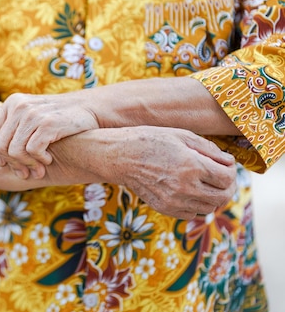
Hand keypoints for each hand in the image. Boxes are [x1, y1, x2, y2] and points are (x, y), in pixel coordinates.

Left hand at [0, 92, 98, 179]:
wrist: (89, 109)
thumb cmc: (58, 118)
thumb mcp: (31, 115)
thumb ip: (14, 128)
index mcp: (12, 102)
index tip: (4, 162)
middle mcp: (19, 105)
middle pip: (0, 145)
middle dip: (11, 164)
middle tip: (25, 173)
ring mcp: (33, 114)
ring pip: (14, 151)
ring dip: (26, 165)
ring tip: (38, 169)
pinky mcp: (47, 124)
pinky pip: (32, 151)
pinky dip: (39, 161)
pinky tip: (48, 160)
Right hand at [46, 126, 236, 219]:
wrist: (119, 156)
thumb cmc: (151, 140)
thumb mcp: (182, 136)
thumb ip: (210, 150)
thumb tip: (229, 163)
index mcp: (192, 165)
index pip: (227, 177)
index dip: (231, 171)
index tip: (226, 164)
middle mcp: (185, 187)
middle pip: (223, 196)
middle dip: (227, 186)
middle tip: (222, 177)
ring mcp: (174, 201)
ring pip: (209, 207)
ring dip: (213, 196)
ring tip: (205, 183)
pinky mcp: (165, 209)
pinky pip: (192, 214)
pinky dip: (197, 205)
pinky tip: (190, 191)